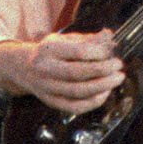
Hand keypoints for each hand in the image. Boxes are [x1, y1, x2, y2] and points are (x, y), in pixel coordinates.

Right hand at [0, 29, 123, 113]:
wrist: (24, 68)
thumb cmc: (52, 51)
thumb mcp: (66, 39)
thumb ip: (89, 39)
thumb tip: (109, 36)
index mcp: (49, 50)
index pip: (77, 52)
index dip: (98, 53)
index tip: (110, 52)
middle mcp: (45, 70)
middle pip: (77, 73)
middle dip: (103, 70)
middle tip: (118, 66)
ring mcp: (46, 88)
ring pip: (77, 92)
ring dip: (102, 87)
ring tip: (117, 79)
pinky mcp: (51, 102)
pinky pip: (74, 107)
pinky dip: (93, 102)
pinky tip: (105, 93)